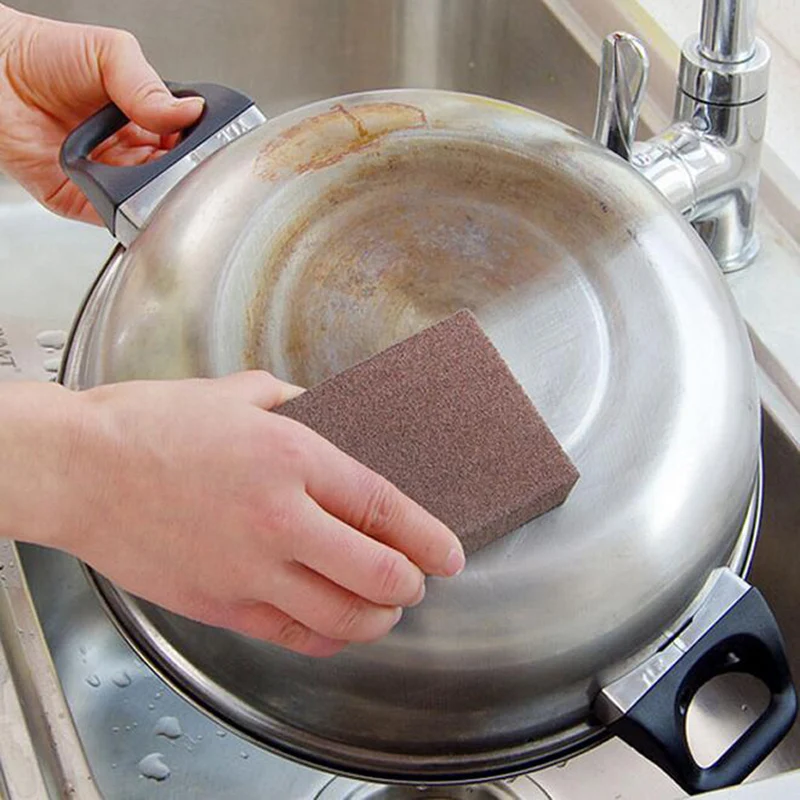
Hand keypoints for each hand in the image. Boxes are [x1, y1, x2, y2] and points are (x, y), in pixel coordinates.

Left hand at [0, 4, 202, 222]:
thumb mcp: (109, 53)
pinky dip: (122, 212)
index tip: (205, 146)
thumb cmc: (42, 54)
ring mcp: (108, 178)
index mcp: (147, 120)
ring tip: (153, 174)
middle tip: (182, 164)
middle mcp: (131, 153)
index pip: (187, 144)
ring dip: (155, 195)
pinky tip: (126, 192)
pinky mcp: (80, 200)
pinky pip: (110, 216)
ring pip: (148, 202)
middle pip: (173, 177)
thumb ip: (150, 84)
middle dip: (181, 174)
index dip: (199, 147)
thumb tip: (190, 112)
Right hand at [3, 374, 464, 656]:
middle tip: (417, 579)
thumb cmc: (153, 426)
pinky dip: (328, 636)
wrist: (81, 468)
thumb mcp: (239, 393)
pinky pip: (293, 635)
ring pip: (342, 617)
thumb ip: (296, 402)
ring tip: (385, 607)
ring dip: (378, 618)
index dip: (429, 537)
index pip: (385, 508)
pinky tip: (335, 625)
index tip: (450, 554)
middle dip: (411, 584)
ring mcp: (250, 570)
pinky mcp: (221, 604)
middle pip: (377, 574)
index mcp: (292, 458)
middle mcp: (280, 521)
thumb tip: (327, 415)